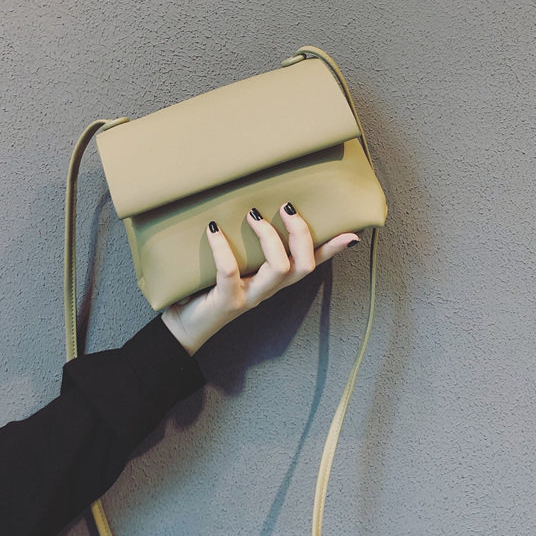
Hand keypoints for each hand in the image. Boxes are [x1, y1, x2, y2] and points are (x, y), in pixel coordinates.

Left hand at [161, 202, 360, 355]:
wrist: (184, 329)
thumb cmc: (208, 290)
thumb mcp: (234, 266)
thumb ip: (245, 246)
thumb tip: (245, 206)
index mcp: (275, 280)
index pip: (312, 264)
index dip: (332, 250)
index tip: (351, 232)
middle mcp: (269, 290)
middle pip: (304, 265)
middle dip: (300, 233)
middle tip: (285, 207)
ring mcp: (250, 297)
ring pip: (280, 269)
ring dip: (269, 237)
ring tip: (253, 215)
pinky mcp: (226, 301)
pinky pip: (230, 272)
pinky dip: (223, 248)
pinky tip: (213, 229)